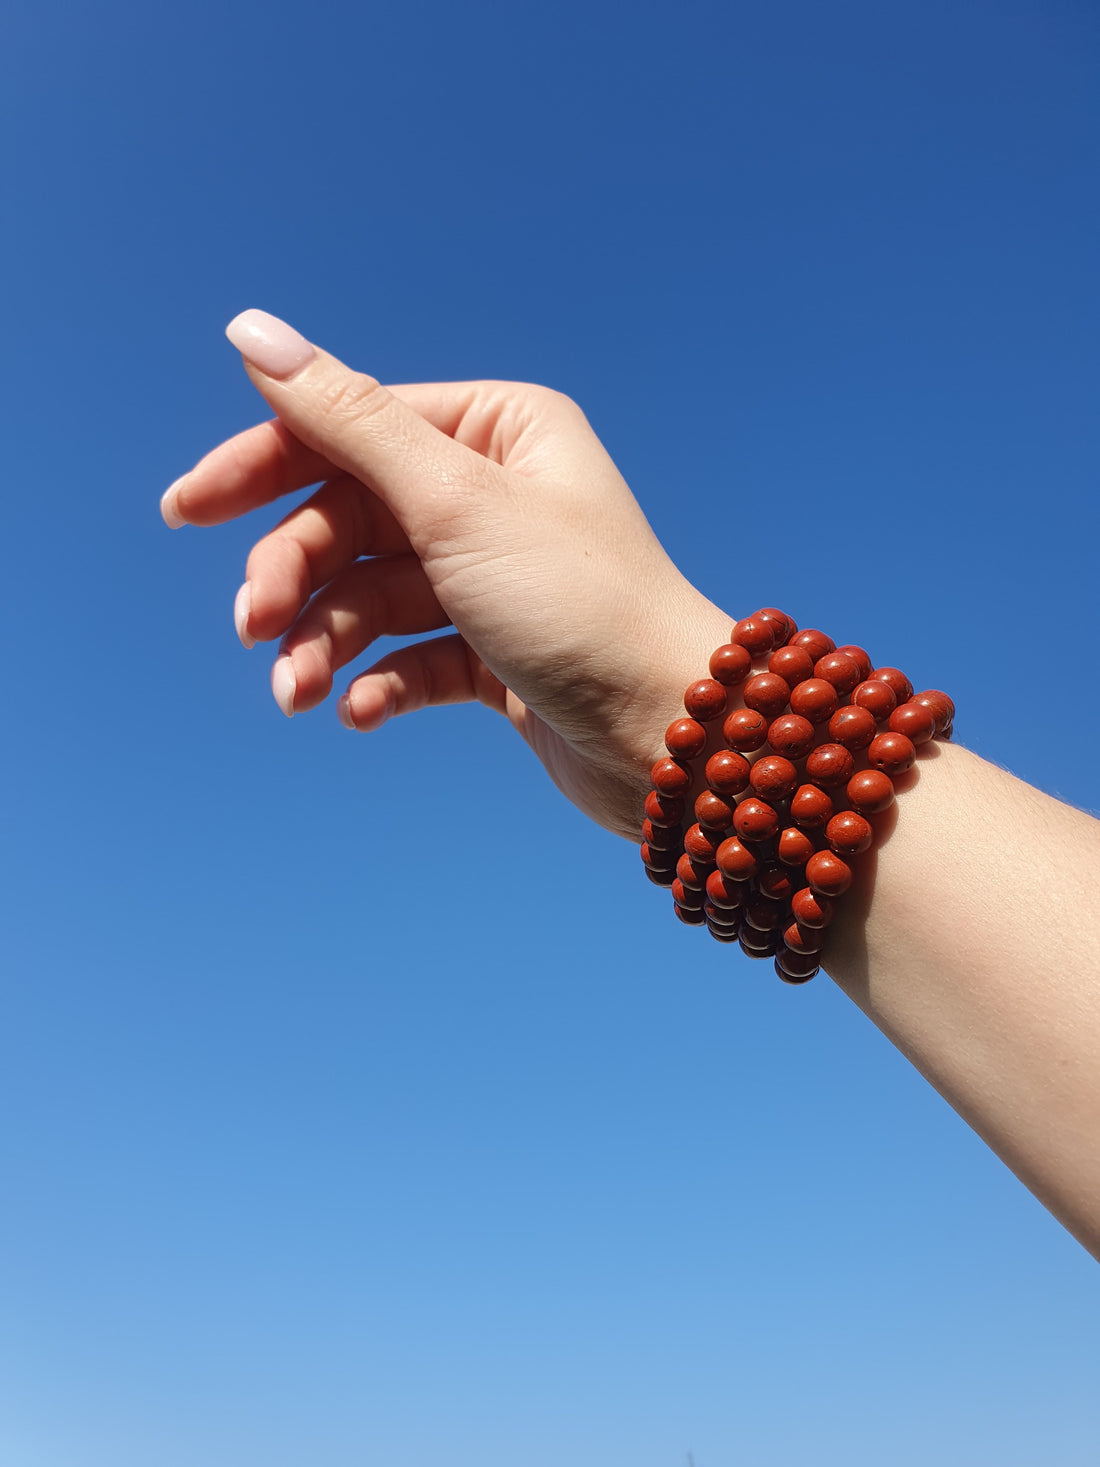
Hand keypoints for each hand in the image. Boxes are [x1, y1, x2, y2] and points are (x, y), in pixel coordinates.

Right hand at [162, 311, 731, 837]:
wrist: (674, 738)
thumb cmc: (580, 606)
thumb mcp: (455, 502)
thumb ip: (347, 421)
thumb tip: (249, 330)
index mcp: (495, 430)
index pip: (350, 429)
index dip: (263, 466)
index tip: (186, 509)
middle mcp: (493, 493)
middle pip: (350, 518)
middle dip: (295, 574)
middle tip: (253, 626)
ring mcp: (492, 576)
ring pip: (370, 596)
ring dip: (323, 643)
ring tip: (298, 694)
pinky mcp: (494, 651)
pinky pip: (408, 656)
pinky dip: (377, 682)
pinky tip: (361, 712)